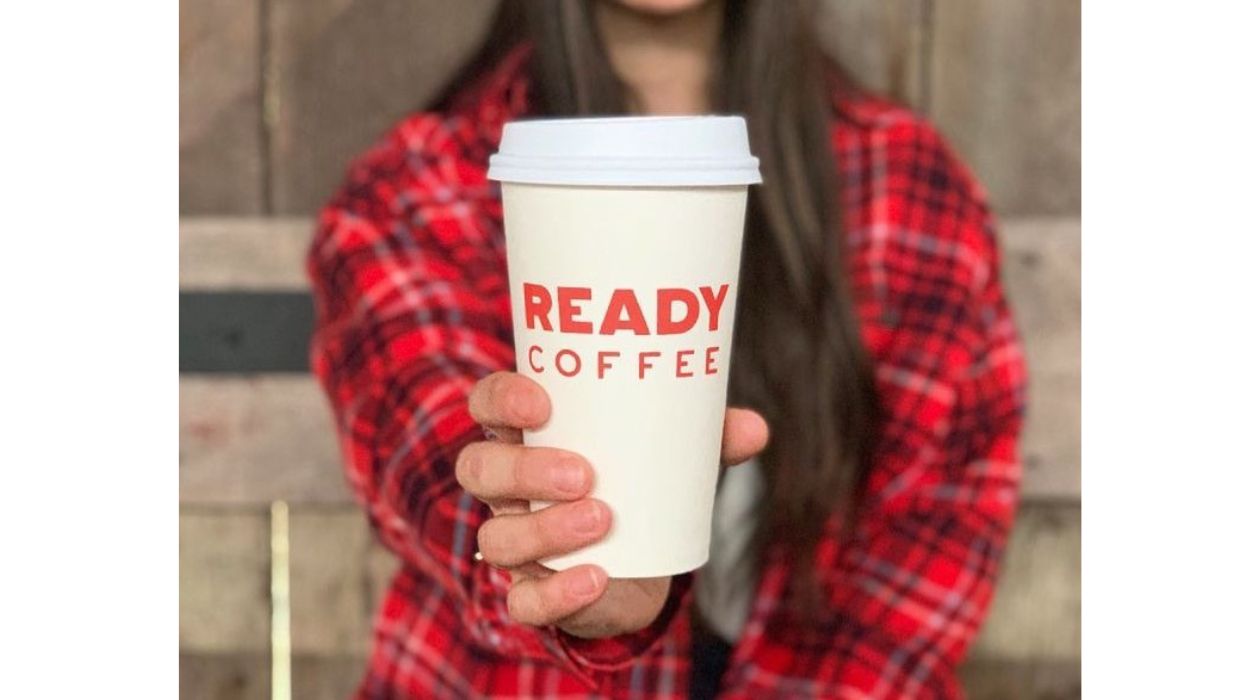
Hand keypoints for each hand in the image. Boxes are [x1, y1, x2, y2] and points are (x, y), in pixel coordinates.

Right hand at [457, 371, 768, 638]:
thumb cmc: (643, 483)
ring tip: (603, 519)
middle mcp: (509, 488)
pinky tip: (596, 578)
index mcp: (530, 436)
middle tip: (584, 474)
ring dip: (545, 530)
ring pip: (497, 537)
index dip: (502, 400)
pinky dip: (555, 593)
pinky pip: (523, 600)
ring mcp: (516, 541)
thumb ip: (706, 439)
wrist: (645, 561)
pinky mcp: (534, 592)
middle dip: (524, 470)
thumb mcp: (672, 455)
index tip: (543, 404)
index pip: (488, 404)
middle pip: (480, 470)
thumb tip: (755, 429)